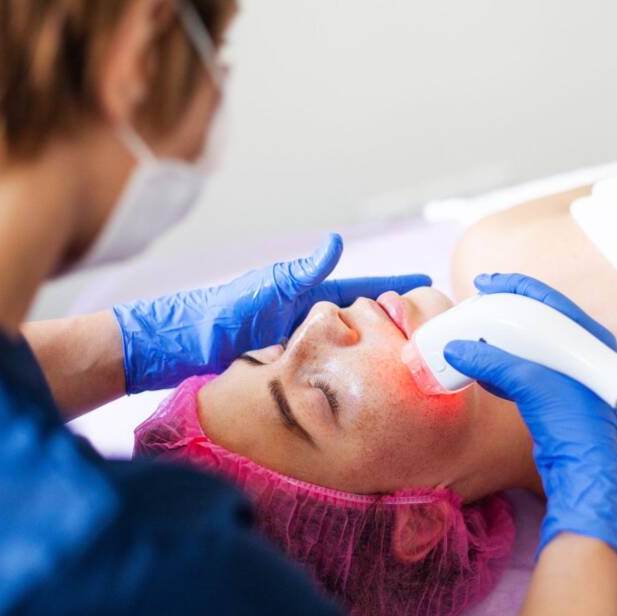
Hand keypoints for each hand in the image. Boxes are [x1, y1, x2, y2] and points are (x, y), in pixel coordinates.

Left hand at [114, 233, 430, 393]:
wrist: (188, 342)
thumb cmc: (225, 312)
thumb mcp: (269, 287)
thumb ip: (304, 271)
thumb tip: (337, 241)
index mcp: (307, 293)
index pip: (361, 287)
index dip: (393, 285)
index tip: (425, 283)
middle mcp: (308, 315)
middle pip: (362, 314)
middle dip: (394, 316)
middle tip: (429, 321)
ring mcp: (300, 338)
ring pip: (349, 340)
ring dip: (377, 342)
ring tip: (410, 347)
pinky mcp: (290, 361)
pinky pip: (330, 361)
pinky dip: (352, 364)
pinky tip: (368, 373)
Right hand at [444, 273, 616, 563]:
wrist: (583, 469)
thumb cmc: (572, 424)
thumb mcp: (530, 384)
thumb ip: (493, 363)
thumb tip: (458, 350)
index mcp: (589, 338)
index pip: (549, 299)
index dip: (516, 287)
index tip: (487, 284)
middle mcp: (584, 351)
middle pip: (536, 320)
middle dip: (503, 316)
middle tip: (476, 310)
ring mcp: (572, 374)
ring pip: (529, 345)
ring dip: (500, 342)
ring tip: (473, 337)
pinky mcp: (558, 396)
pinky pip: (525, 369)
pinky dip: (503, 365)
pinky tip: (483, 369)